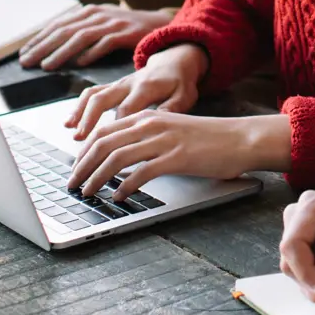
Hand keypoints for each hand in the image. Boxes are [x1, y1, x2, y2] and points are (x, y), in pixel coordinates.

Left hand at [19, 5, 171, 69]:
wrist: (160, 24)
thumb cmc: (127, 28)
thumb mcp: (102, 23)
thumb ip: (81, 31)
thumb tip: (53, 47)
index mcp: (89, 11)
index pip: (57, 25)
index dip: (38, 39)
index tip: (24, 53)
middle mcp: (98, 14)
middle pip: (64, 31)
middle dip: (42, 47)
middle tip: (27, 62)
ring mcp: (112, 23)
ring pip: (80, 37)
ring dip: (61, 52)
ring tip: (47, 65)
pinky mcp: (126, 32)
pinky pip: (105, 43)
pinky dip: (91, 52)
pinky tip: (80, 63)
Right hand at [63, 44, 207, 136]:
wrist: (175, 61)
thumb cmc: (180, 83)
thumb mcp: (184, 96)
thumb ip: (171, 109)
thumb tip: (158, 127)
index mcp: (146, 88)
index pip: (126, 110)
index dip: (117, 129)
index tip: (111, 149)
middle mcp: (128, 84)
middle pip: (102, 100)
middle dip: (89, 120)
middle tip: (80, 141)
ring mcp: (118, 84)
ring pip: (93, 95)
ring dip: (80, 114)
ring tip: (72, 132)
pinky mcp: (112, 86)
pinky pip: (91, 93)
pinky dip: (78, 107)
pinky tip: (69, 122)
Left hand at [68, 111, 279, 197]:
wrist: (241, 138)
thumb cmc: (209, 139)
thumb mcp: (172, 131)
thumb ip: (147, 139)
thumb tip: (120, 159)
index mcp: (149, 117)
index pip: (104, 131)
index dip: (84, 151)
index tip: (76, 168)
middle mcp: (152, 124)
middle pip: (104, 142)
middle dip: (82, 165)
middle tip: (73, 184)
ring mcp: (164, 140)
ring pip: (117, 157)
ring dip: (97, 177)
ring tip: (88, 192)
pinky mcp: (177, 158)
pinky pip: (142, 172)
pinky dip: (125, 186)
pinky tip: (119, 196)